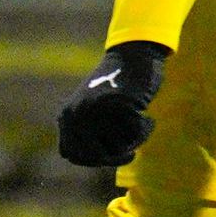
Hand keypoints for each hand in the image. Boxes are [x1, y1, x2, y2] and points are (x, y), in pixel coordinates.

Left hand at [53, 39, 166, 169]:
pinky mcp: (120, 105)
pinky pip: (136, 135)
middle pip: (96, 156)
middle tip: (130, 153)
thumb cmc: (116, 86)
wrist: (132, 56)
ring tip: (138, 123)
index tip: (109, 157)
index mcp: (67, 115)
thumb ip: (86, 133)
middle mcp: (78, 114)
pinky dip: (146, 130)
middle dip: (116, 157)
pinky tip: (148, 118)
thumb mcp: (91, 110)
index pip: (72, 154)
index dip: (92, 160)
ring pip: (118, 148)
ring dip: (134, 141)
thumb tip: (90, 159)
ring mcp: (98, 110)